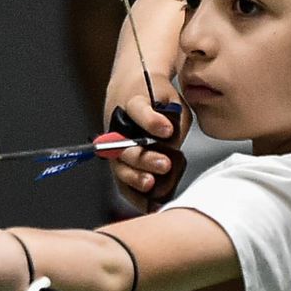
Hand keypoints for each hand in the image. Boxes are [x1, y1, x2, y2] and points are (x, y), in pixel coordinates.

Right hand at [104, 91, 185, 210]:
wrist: (132, 87)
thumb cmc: (158, 97)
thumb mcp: (174, 102)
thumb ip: (176, 125)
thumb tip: (173, 151)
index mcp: (133, 100)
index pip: (139, 110)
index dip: (151, 121)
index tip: (167, 130)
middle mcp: (118, 123)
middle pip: (125, 145)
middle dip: (144, 158)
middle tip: (165, 164)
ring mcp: (114, 144)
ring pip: (120, 165)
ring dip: (135, 177)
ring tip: (151, 185)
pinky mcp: (116, 160)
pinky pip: (121, 180)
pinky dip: (134, 194)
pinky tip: (148, 203)